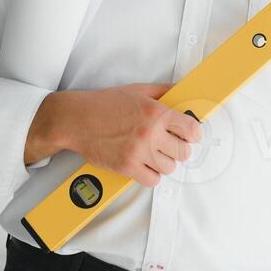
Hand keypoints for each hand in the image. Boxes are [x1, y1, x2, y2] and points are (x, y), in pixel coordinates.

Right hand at [36, 82, 201, 186]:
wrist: (76, 119)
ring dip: (164, 162)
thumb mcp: (138, 90)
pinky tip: (144, 165)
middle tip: (170, 145)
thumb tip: (185, 91)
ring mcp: (138, 152)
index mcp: (156, 112)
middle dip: (179, 149)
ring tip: (153, 154)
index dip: (193, 134)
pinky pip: (153, 180)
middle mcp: (149, 133)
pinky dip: (151, 175)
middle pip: (183, 152)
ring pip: (169, 168)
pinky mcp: (126, 167)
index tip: (189, 135)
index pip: (192, 130)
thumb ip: (164, 91)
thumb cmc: (105, 104)